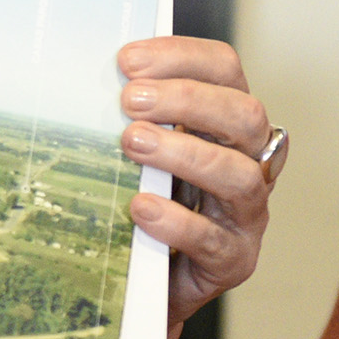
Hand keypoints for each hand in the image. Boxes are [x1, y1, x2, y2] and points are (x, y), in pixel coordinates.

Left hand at [117, 35, 284, 338]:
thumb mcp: (147, 150)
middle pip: (244, 115)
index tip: (128, 61)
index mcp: (230, 123)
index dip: (182, 57)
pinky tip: (140, 208)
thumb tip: (87, 78)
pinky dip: (177, 222)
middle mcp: (251, 161)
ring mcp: (248, 213)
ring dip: (184, 153)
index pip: (225, 70)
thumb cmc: (155, 200)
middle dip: (186, 100)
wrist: (155, 281)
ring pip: (239, 175)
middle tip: (130, 100)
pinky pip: (214, 240)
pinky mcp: (235, 259)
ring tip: (133, 143)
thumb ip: (136, 116)